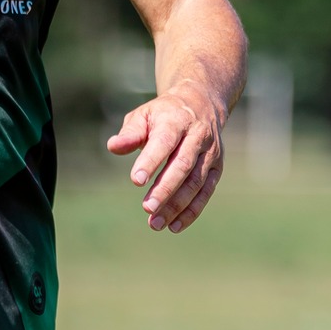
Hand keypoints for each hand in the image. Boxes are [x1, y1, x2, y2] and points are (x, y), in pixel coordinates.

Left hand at [107, 80, 223, 232]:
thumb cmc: (164, 114)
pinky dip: (191, 211)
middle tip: (147, 208)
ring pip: (196, 182)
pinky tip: (174, 226)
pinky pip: (206, 192)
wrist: (202, 104)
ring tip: (155, 223)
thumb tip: (113, 146)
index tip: (136, 181)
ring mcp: (210, 153)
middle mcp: (197, 136)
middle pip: (183, 165)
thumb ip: (130, 133)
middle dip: (165, 189)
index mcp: (176, 120)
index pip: (164, 142)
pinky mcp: (217, 168)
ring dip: (176, 205)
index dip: (150, 161)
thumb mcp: (144, 115)